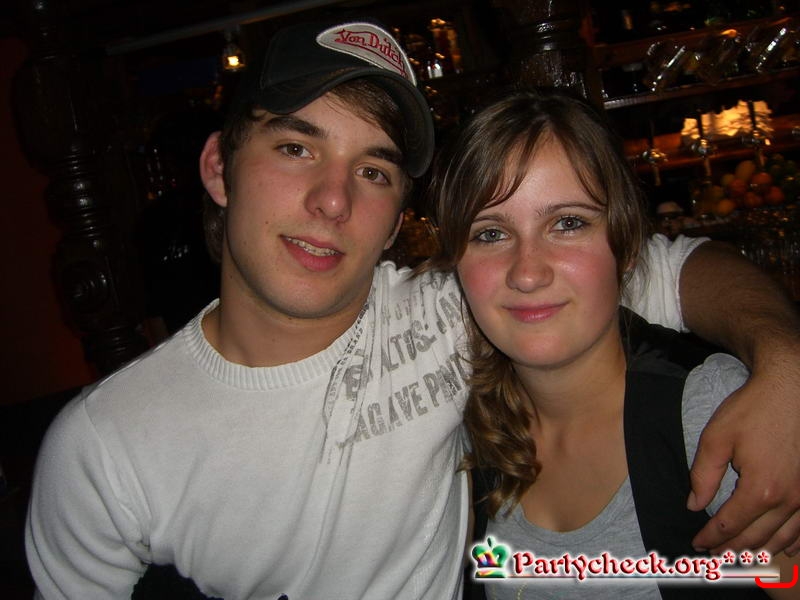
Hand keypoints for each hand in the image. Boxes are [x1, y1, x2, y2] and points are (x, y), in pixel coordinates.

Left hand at [689, 355, 799, 554]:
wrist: (790, 389)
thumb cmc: (751, 410)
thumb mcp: (716, 439)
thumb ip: (703, 476)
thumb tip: (694, 504)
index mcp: (760, 489)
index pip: (730, 524)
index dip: (711, 537)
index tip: (697, 544)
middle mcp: (788, 499)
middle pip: (756, 536)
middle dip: (732, 549)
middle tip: (713, 556)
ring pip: (783, 537)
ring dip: (760, 550)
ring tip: (740, 558)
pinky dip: (792, 542)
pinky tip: (783, 548)